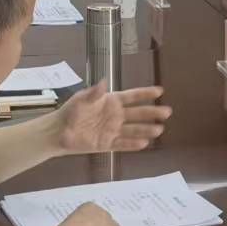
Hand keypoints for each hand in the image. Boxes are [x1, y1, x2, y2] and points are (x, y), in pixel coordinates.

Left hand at [57, 83, 171, 153]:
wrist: (59, 132)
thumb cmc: (71, 112)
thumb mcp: (81, 99)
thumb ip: (93, 93)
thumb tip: (103, 81)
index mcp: (110, 101)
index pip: (131, 96)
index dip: (145, 93)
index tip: (160, 91)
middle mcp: (115, 116)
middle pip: (138, 114)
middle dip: (152, 112)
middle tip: (167, 112)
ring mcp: (112, 130)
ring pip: (133, 130)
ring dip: (146, 129)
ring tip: (160, 130)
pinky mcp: (107, 144)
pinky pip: (123, 144)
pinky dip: (132, 144)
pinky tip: (144, 143)